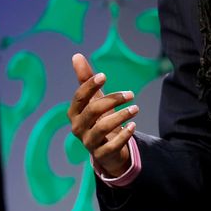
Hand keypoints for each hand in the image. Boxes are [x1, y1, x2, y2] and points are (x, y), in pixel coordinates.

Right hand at [67, 53, 138, 176]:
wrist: (106, 147)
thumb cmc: (98, 118)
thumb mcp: (94, 98)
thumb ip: (86, 79)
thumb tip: (76, 55)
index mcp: (74, 112)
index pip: (79, 97)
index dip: (90, 86)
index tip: (104, 75)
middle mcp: (78, 128)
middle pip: (93, 111)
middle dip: (112, 99)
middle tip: (131, 94)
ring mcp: (88, 142)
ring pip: (103, 127)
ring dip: (121, 116)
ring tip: (136, 107)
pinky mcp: (101, 154)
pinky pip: (112, 145)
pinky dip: (124, 135)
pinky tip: (134, 125)